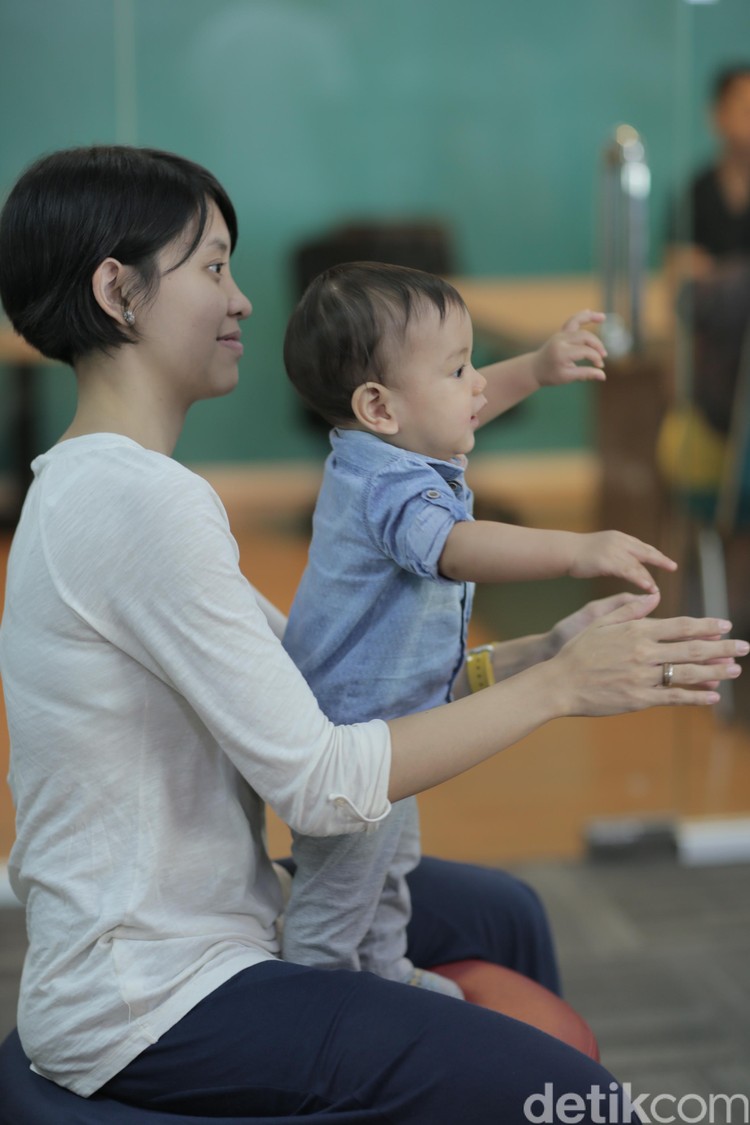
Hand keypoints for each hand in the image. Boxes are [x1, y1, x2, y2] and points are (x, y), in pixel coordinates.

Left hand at [532, 310, 606, 386]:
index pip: (585, 351)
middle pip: (585, 336)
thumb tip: (603, 376)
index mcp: (562, 353)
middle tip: (603, 356)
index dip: (596, 358)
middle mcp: (560, 340)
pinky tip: (589, 311)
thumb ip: (585, 374)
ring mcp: (560, 334)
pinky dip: (581, 316)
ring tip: (603, 317)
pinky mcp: (561, 332)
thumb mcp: (568, 377)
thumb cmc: (551, 375)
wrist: (534, 369)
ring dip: (590, 318)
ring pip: (577, 321)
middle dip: (597, 345)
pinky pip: (572, 321)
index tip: (600, 366)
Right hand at [552, 593, 747, 715]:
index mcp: (637, 631)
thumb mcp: (600, 622)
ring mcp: (643, 677)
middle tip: (744, 647)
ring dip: (715, 671)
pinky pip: (674, 697)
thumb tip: (654, 597)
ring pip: (687, 673)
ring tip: (735, 670)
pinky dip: (696, 697)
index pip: (680, 626)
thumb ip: (629, 609)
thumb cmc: (577, 651)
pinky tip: (713, 696)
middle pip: (691, 649)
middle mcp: (644, 652)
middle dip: (722, 648)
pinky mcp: (639, 699)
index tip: (725, 625)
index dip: (706, 626)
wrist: (559, 682)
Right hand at [569, 530, 677, 592]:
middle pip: (645, 551)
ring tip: (655, 588)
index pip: (642, 546)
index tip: (666, 561)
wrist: (564, 551)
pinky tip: (646, 586)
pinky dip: (639, 579)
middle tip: (673, 567)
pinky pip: (628, 571)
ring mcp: (614, 550)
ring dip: (648, 576)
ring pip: (637, 564)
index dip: (655, 554)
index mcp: (619, 538)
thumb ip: (615, 555)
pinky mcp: (608, 561)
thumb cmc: (579, 553)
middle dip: (660, 560)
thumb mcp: (601, 549)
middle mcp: (620, 541)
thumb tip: (625, 565)